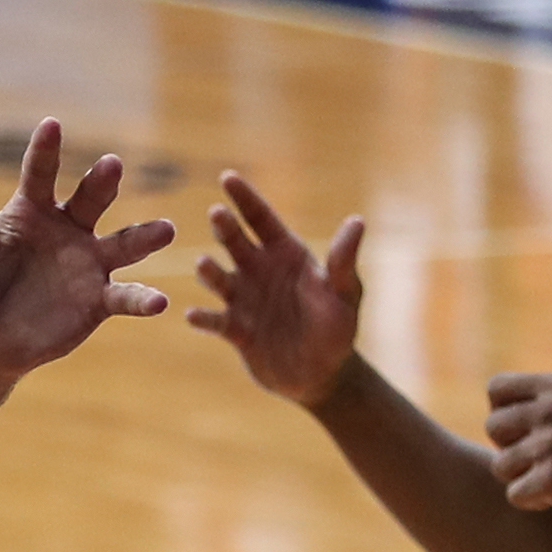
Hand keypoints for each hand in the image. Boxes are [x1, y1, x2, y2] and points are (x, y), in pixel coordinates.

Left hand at [0, 120, 173, 379]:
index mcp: (31, 209)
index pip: (40, 173)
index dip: (45, 150)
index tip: (51, 124)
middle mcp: (67, 229)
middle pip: (91, 198)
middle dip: (102, 181)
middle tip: (112, 165)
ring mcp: (87, 265)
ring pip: (124, 243)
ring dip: (146, 236)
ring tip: (166, 230)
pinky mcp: (97, 302)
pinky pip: (125, 297)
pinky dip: (143, 299)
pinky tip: (159, 303)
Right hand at [182, 170, 361, 407]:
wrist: (323, 374)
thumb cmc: (337, 327)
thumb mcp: (344, 292)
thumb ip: (343, 260)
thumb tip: (357, 221)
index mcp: (284, 254)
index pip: (260, 219)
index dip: (245, 198)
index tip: (227, 177)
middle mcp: (258, 271)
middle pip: (235, 242)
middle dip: (225, 227)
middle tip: (218, 214)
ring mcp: (244, 300)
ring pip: (218, 278)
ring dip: (209, 271)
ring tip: (205, 265)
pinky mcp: (235, 331)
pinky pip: (215, 321)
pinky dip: (203, 319)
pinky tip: (193, 316)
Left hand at [486, 371, 551, 528]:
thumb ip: (542, 401)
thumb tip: (495, 408)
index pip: (496, 389)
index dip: (505, 414)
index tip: (528, 432)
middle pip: (492, 428)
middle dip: (511, 449)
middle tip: (544, 461)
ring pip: (500, 466)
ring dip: (523, 479)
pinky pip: (515, 494)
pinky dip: (534, 502)